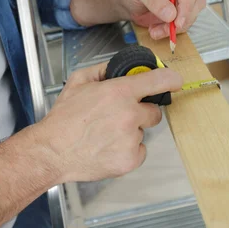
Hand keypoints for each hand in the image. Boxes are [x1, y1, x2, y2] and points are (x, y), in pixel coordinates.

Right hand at [38, 62, 182, 182]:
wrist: (53, 151)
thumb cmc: (64, 119)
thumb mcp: (78, 82)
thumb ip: (101, 70)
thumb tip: (117, 67)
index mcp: (119, 93)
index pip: (158, 81)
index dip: (170, 79)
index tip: (175, 81)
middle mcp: (130, 115)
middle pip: (154, 111)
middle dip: (140, 111)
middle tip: (119, 115)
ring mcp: (132, 139)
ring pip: (143, 132)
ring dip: (131, 131)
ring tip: (106, 134)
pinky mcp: (130, 159)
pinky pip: (139, 150)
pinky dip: (128, 149)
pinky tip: (108, 146)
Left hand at [117, 0, 205, 40]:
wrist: (127, 1)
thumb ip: (153, 0)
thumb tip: (171, 14)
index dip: (186, 4)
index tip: (177, 19)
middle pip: (196, 2)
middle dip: (183, 19)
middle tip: (170, 28)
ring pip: (191, 16)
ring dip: (175, 27)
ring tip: (155, 30)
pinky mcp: (182, 12)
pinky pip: (183, 24)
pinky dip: (170, 31)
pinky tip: (156, 30)